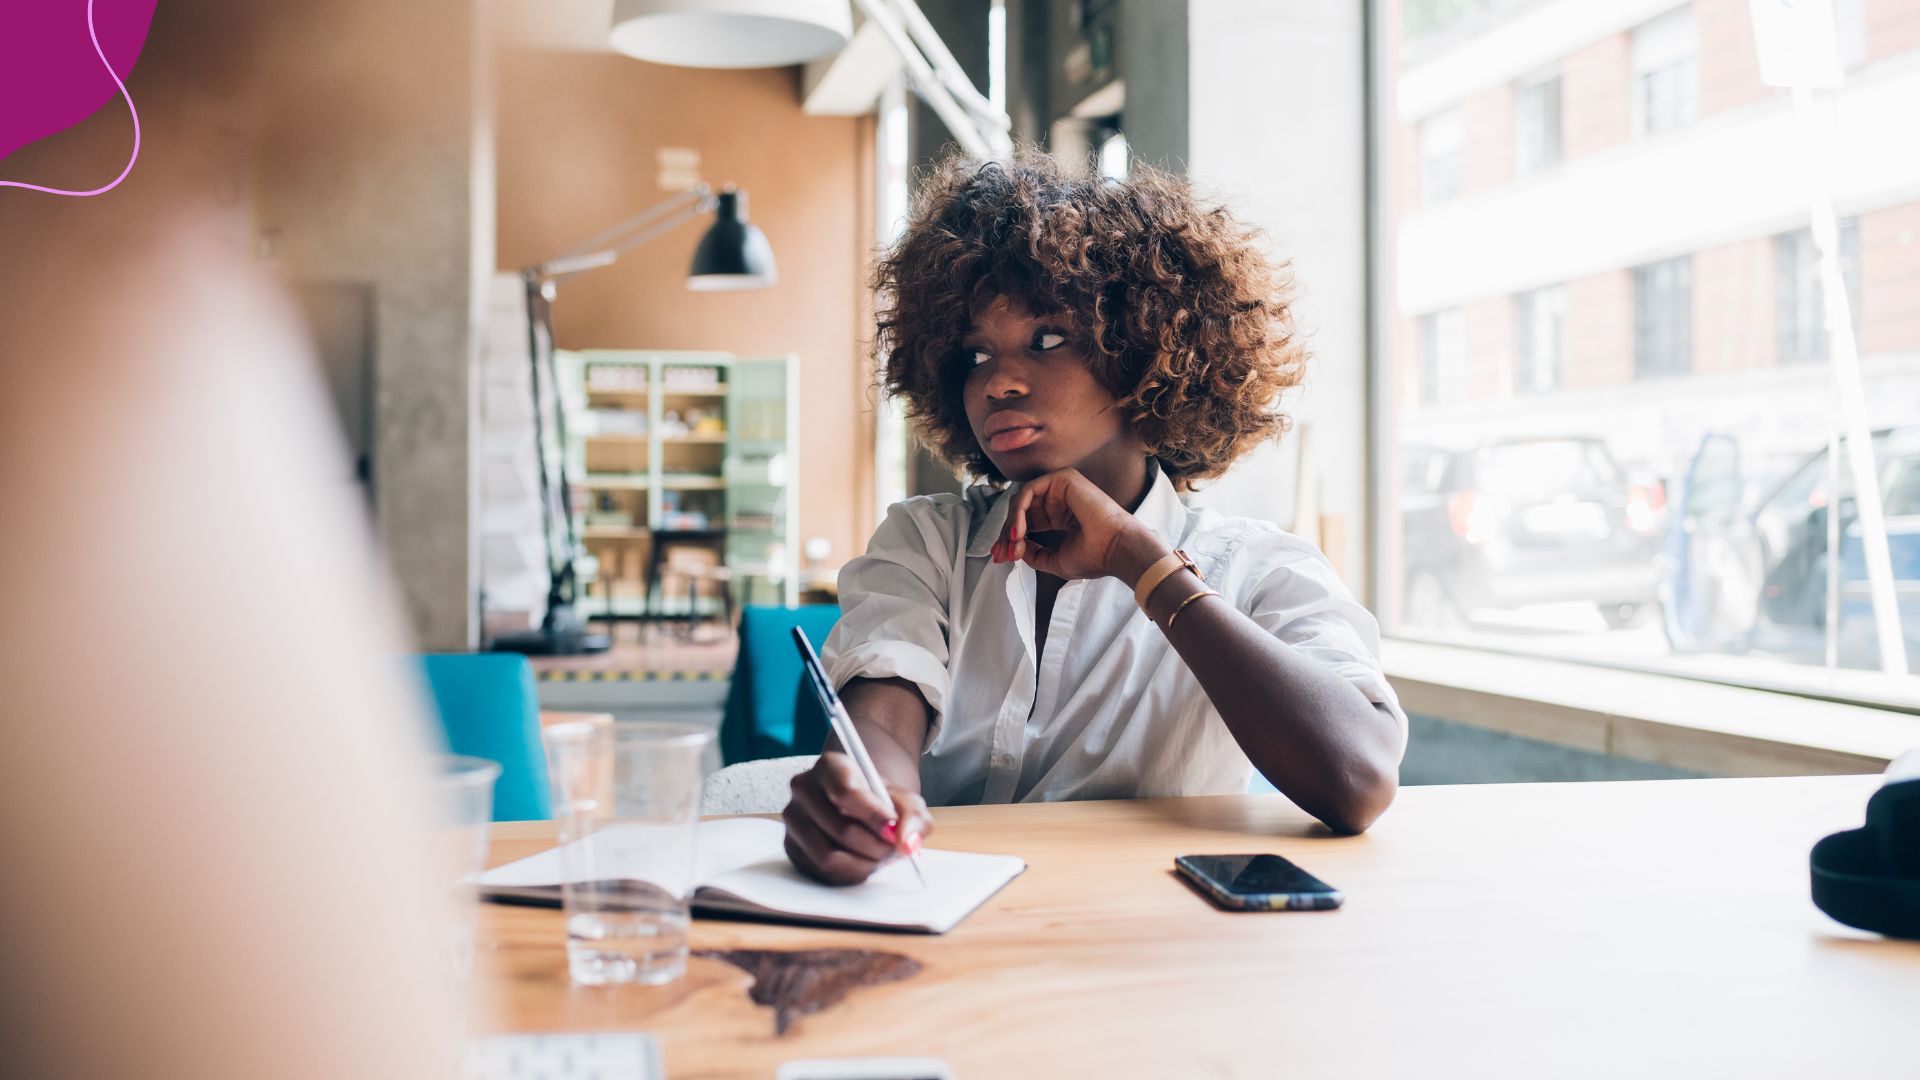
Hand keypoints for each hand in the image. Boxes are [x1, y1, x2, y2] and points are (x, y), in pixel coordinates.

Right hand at [781, 751, 932, 885]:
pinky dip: (849, 874)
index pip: (846, 791)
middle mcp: (804, 788)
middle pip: (840, 828)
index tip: (893, 830)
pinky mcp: (791, 846)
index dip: (872, 815)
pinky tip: (862, 861)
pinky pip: (821, 873)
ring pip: (828, 856)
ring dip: (862, 863)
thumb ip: (914, 817)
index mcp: (830, 766)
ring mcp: (794, 819)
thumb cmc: (882, 802)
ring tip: (879, 856)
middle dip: (875, 846)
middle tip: (894, 850)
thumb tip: (907, 843)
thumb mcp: (906, 802)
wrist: (861, 809)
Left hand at [994, 468, 1168, 582]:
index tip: (1000, 558)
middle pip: (1021, 511)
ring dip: (1011, 523)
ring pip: (1022, 500)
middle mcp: (1060, 501)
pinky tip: (1019, 530)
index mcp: (1060, 517)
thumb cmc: (1094, 557)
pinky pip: (1029, 490)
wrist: (1115, 550)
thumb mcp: (1055, 560)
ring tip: (1012, 542)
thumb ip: (1034, 554)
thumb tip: (1015, 548)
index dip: (1010, 540)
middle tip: (1001, 553)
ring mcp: (1062, 488)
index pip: (1027, 523)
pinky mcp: (1063, 479)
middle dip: (1006, 533)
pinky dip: (1019, 510)